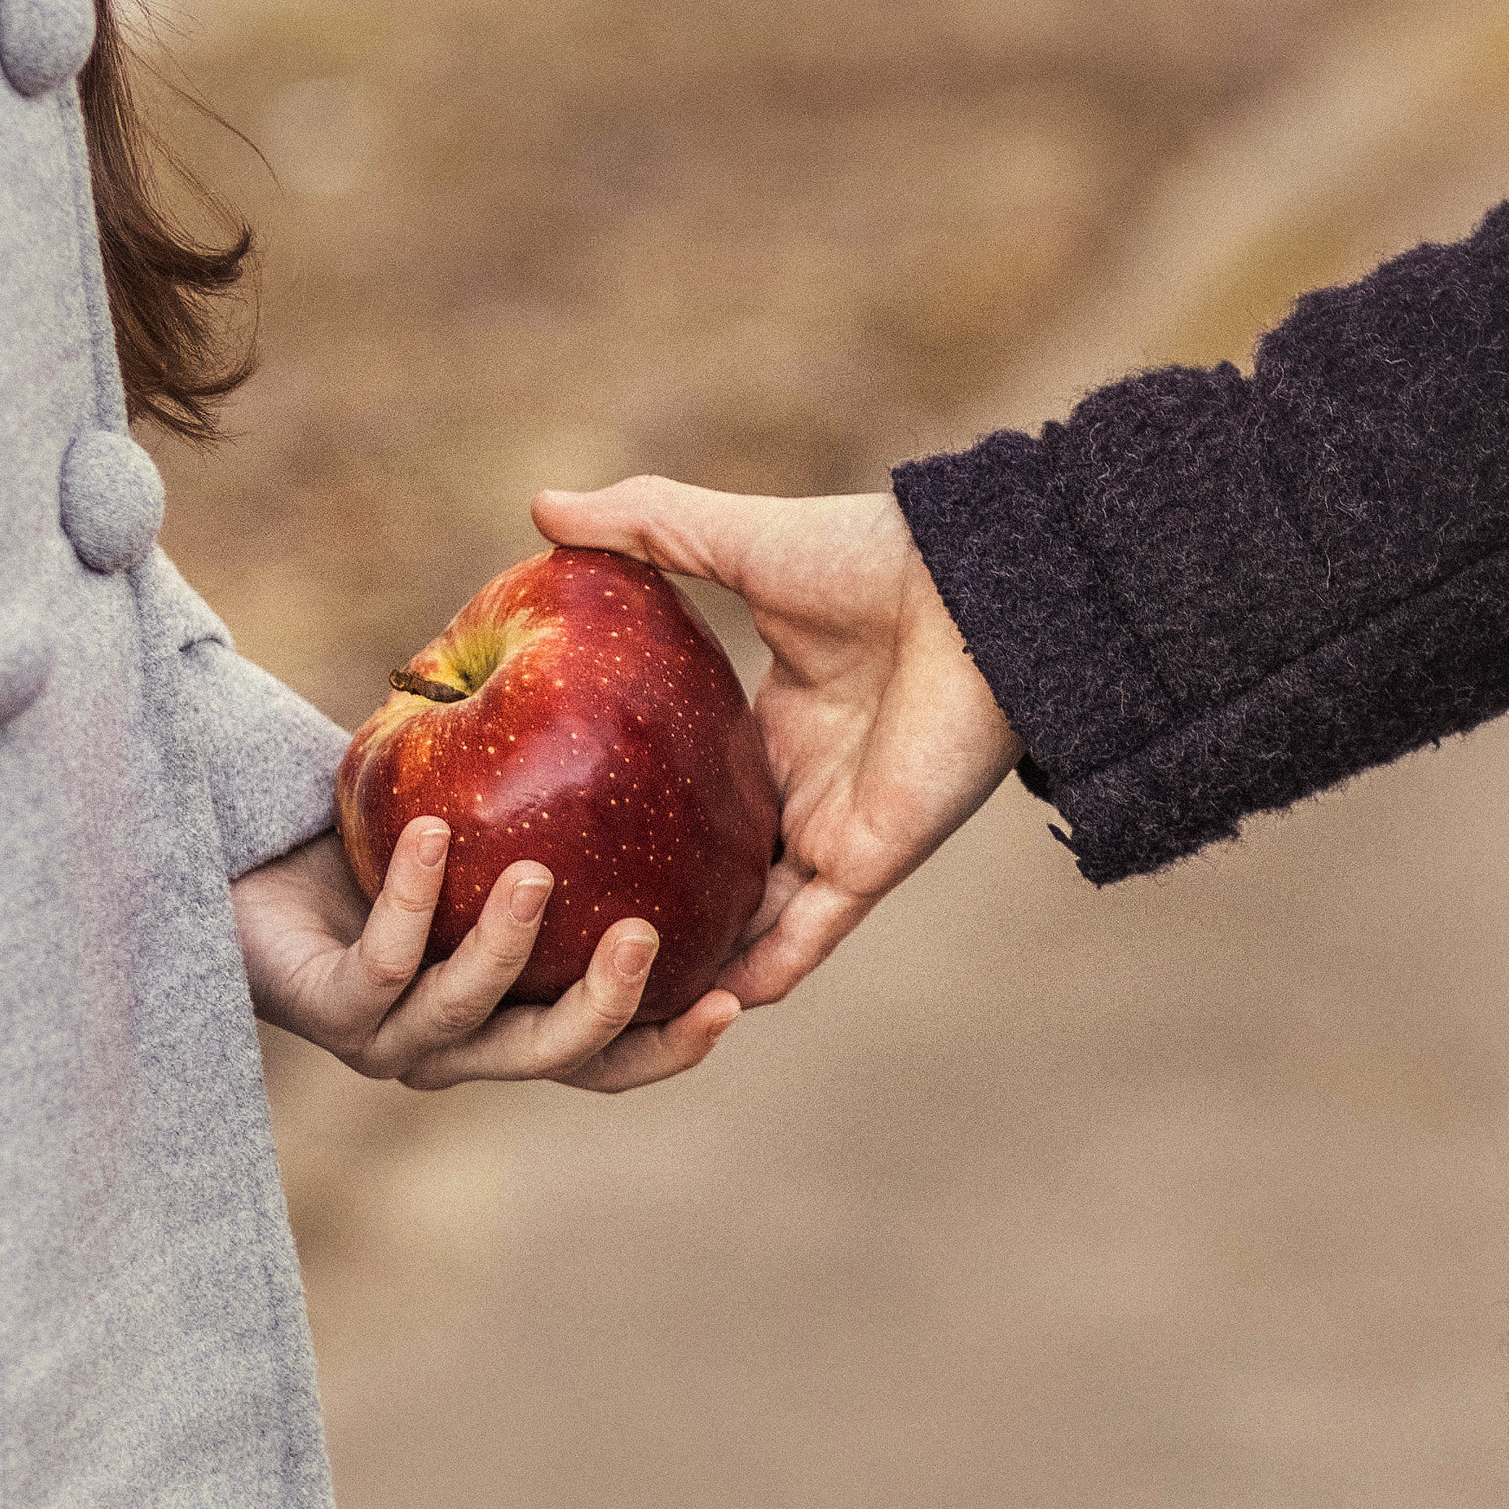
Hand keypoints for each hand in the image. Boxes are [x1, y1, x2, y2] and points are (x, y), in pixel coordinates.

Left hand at [230, 824, 739, 1093]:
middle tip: (644, 937)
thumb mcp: (499, 832)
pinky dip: (411, 895)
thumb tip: (689, 743)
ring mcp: (387, 1036)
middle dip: (602, 1005)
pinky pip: (378, 960)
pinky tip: (431, 832)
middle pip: (547, 1056)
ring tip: (533, 872)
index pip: (606, 1057)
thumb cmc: (391, 841)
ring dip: (503, 945)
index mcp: (510, 1022)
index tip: (734, 998)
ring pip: (462, 1011)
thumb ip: (578, 823)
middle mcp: (457, 1046)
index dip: (670, 1043)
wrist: (255, 860)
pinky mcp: (322, 1006)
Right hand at [529, 480, 1023, 1009]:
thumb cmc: (865, 556)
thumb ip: (645, 525)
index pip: (686, 791)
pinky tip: (686, 1003)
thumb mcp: (737, 537)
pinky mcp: (865, 863)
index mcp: (767, 725)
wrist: (967, 591)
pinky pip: (797, 943)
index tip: (552, 836)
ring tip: (602, 998)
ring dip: (688, 962)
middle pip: (712, 870)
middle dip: (652, 906)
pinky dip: (750, 978)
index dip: (629, 817)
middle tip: (558, 939)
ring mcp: (829, 832)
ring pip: (747, 926)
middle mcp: (796, 788)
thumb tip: (541, 504)